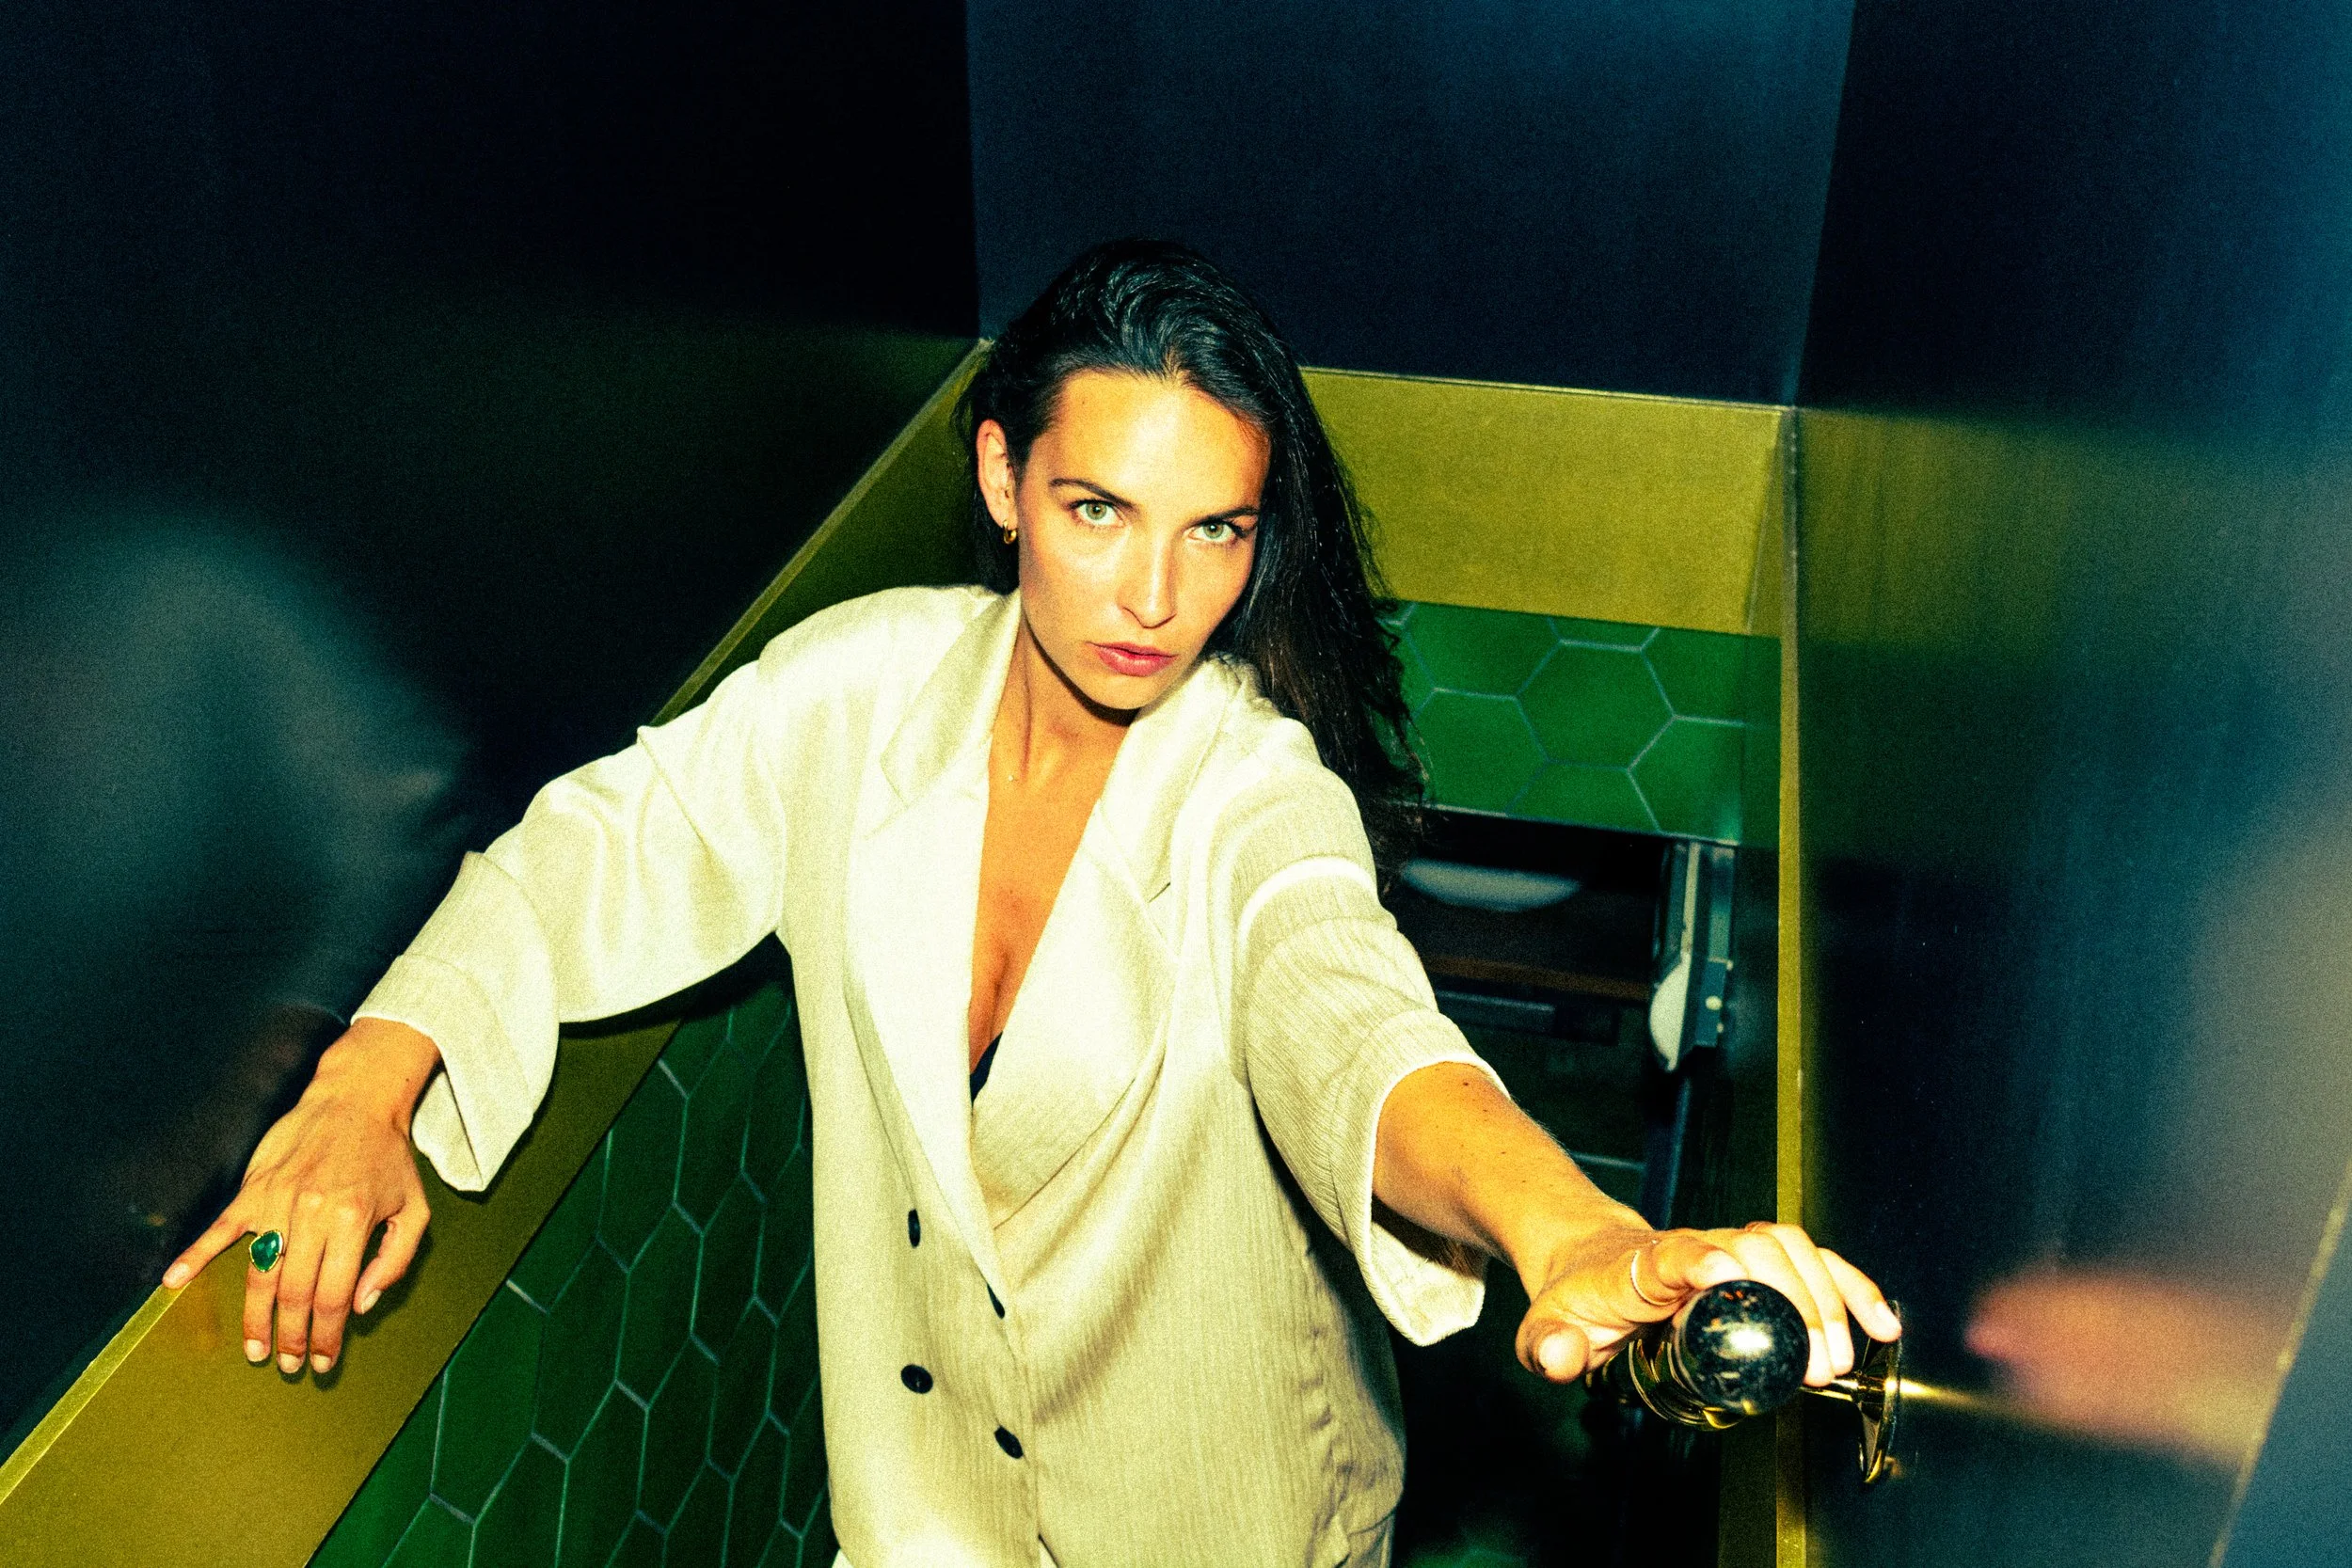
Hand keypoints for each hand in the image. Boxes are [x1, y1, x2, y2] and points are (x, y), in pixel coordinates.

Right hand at [163, 1018, 441, 1375]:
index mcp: (354, 1223)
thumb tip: (361, 1306)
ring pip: (260, 1272)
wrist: (356, 1100)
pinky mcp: (254, 1188)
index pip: (335, 1296)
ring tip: (254, 1348)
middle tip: (288, 1365)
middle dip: (291, 1337)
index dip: (327, 1335)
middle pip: (294, 1293)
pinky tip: (172, 1282)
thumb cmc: (388, 1159)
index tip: (322, 1362)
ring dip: (254, 1317)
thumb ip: (395, 1261)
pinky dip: (194, 1255)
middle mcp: (313, 1215)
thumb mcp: (414, 1209)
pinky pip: (220, 1228)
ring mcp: (278, 1201)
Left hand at [1516, 1220, 1901, 1385]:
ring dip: (1825, 1297)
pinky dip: (1851, 1287)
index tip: (1727, 1277)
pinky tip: (1882, 1324)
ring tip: (1839, 1359)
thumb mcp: (1546, 1328)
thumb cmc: (1575, 1298)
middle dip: (1791, 1300)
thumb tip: (1563, 1356)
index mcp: (1640, 1266)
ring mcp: (1729, 1248)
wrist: (1589, 1257)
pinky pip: (1813, 1260)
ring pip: (1789, 1248)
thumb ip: (1549, 1348)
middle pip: (1752, 1248)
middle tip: (1813, 1366)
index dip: (1701, 1259)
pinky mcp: (1757, 1260)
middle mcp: (1693, 1247)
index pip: (1673, 1252)